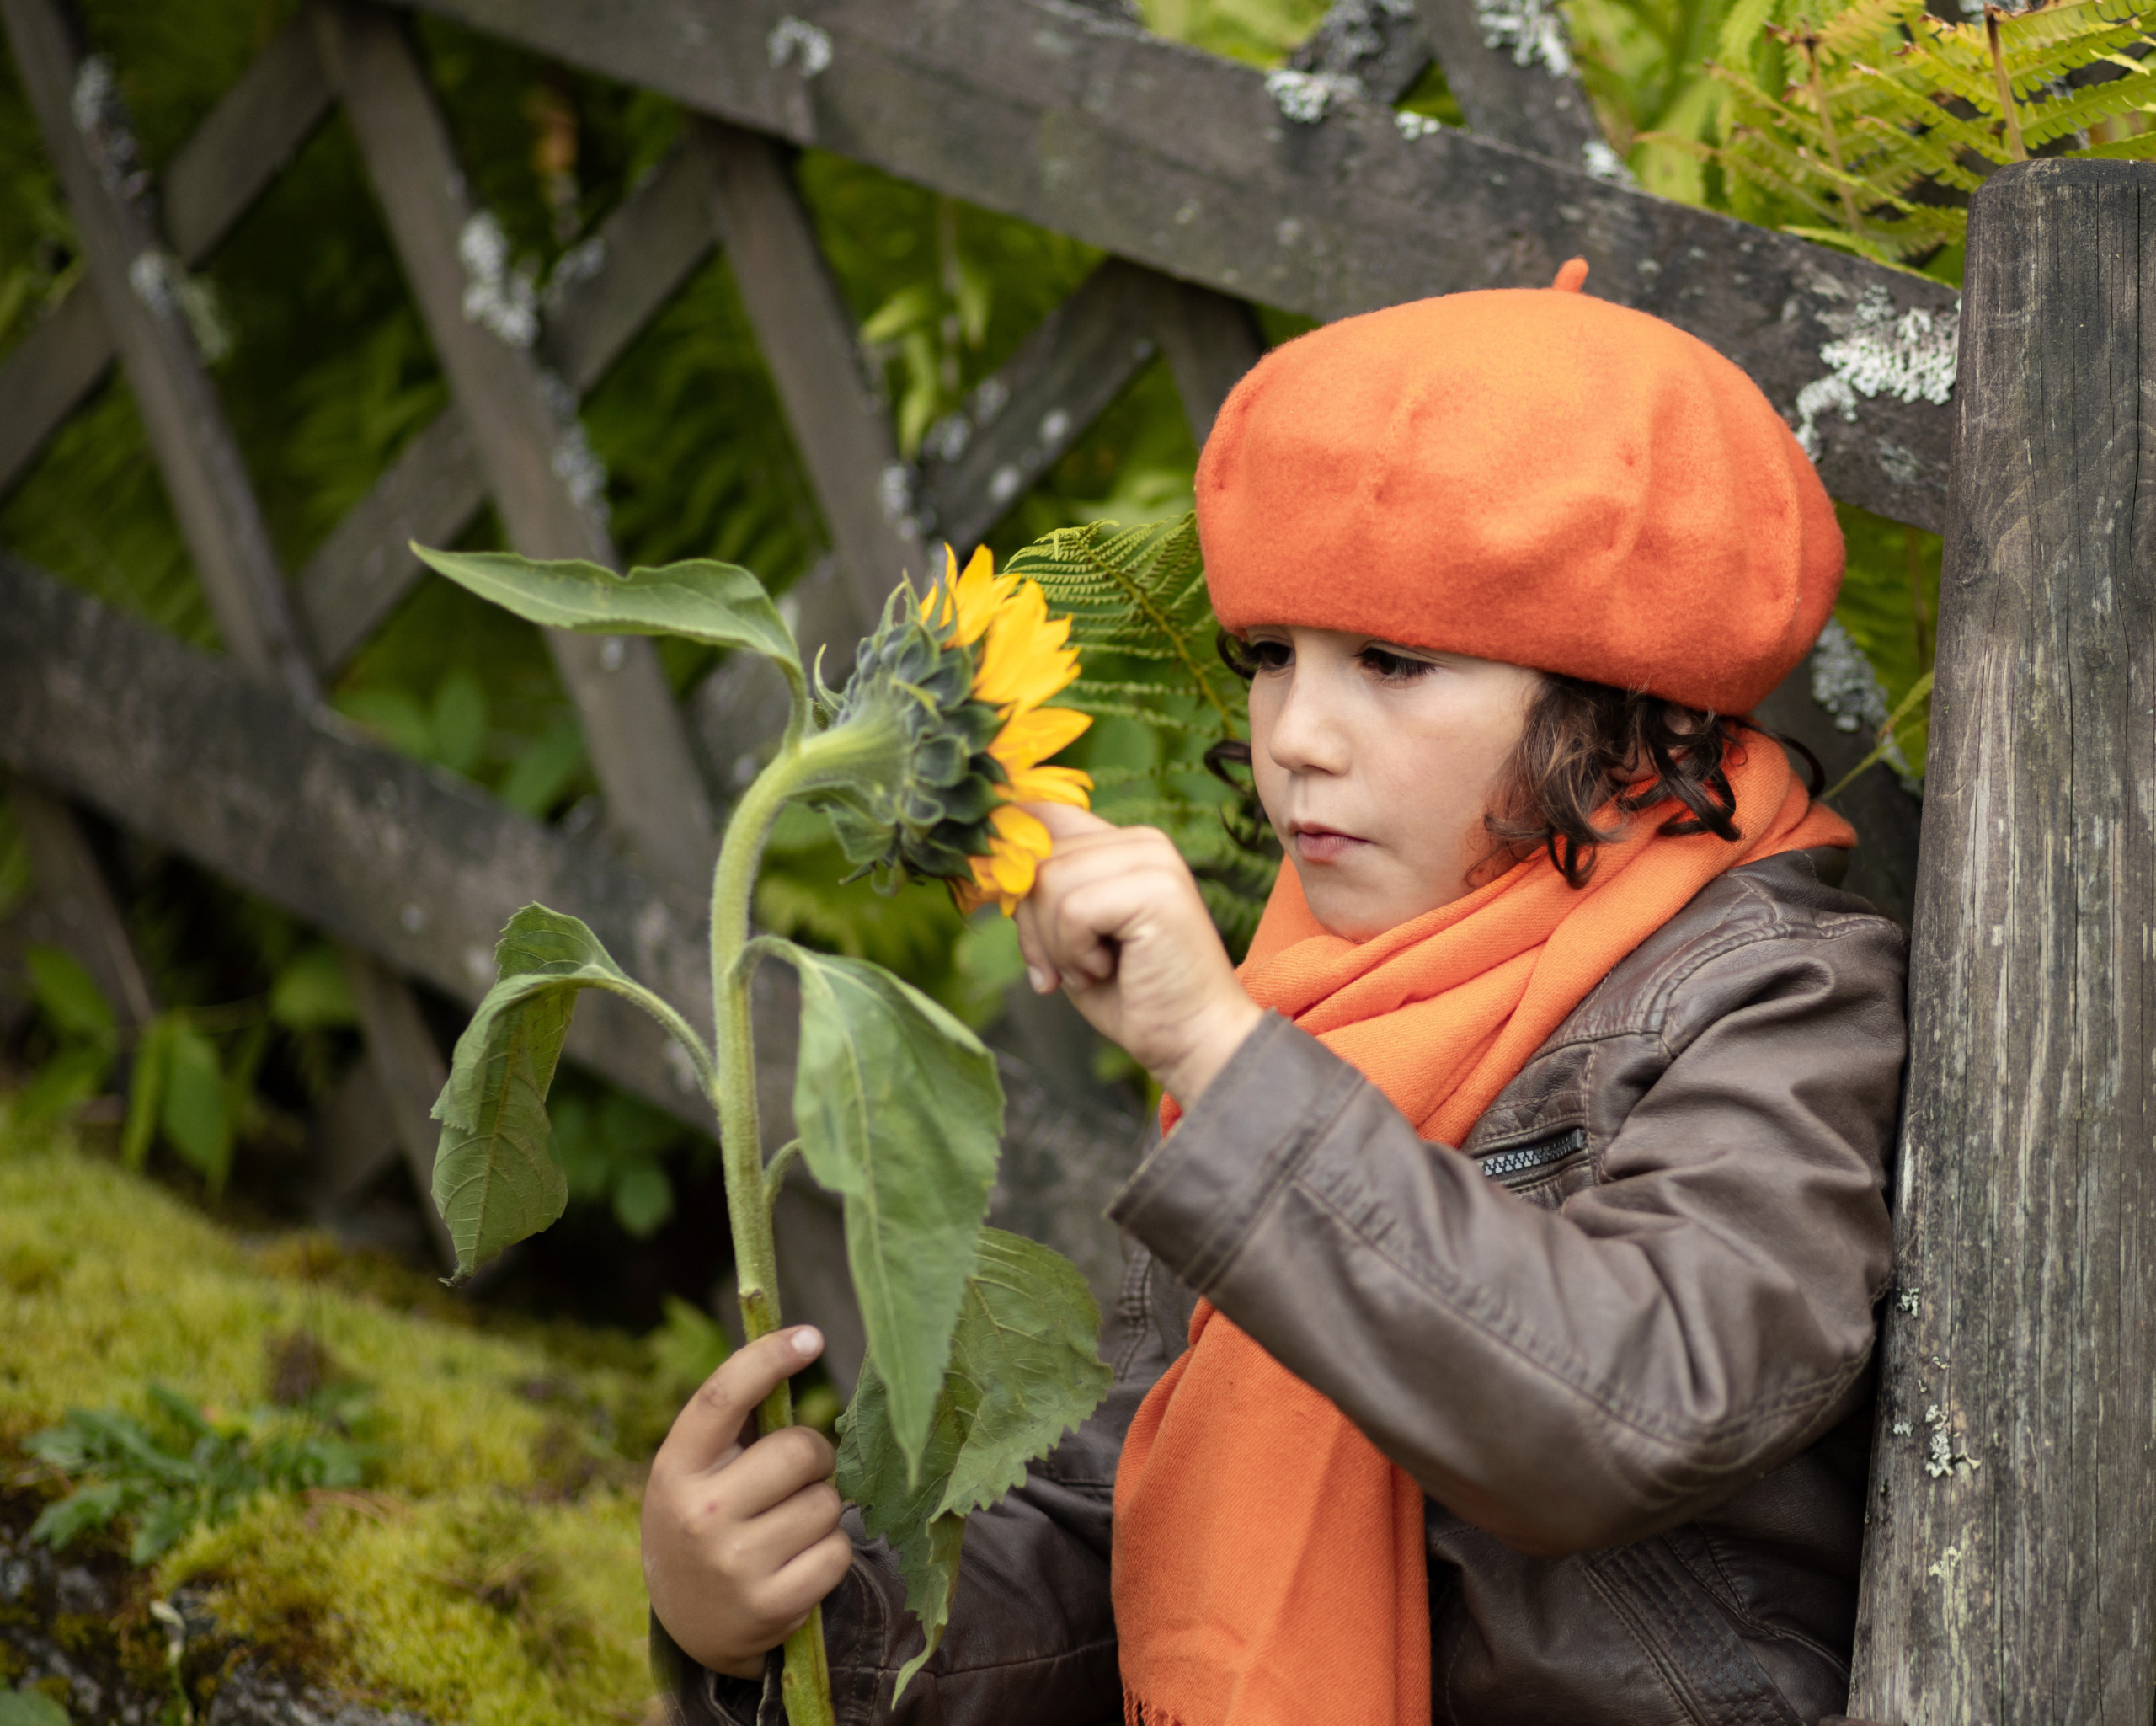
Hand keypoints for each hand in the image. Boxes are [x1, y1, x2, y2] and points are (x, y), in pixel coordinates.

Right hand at [641, 1327, 851, 1679]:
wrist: (690, 1622)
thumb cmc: (706, 1518)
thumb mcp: (696, 1470)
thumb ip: (737, 1418)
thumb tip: (793, 1342)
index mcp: (677, 1467)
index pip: (724, 1397)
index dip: (769, 1358)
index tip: (810, 1336)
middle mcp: (700, 1514)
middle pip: (799, 1450)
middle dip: (815, 1456)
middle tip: (800, 1473)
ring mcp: (733, 1564)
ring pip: (826, 1503)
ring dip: (822, 1507)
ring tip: (789, 1526)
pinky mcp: (769, 1605)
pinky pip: (837, 1553)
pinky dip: (830, 1552)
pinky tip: (798, 1562)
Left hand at [1014, 804, 1263, 1106]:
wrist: (1190, 1041)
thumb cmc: (1130, 995)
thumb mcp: (1070, 934)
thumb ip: (1043, 890)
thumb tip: (988, 855)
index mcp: (1123, 844)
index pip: (1042, 818)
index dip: (1010, 863)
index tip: (1002, 907)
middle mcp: (1142, 841)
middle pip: (1036, 860)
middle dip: (1032, 927)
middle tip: (1063, 970)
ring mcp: (1153, 860)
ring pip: (1049, 883)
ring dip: (1056, 945)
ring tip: (1093, 969)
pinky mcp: (1157, 888)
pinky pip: (1073, 910)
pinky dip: (1075, 953)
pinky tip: (1107, 969)